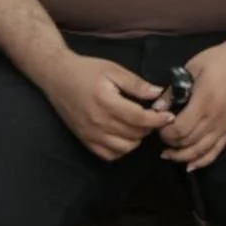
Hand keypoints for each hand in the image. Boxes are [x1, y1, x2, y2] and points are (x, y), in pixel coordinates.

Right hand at [40, 54, 173, 160]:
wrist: (56, 77)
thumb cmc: (86, 70)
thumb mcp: (113, 70)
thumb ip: (136, 84)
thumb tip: (158, 93)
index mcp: (106, 102)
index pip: (139, 118)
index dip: (158, 119)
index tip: (168, 116)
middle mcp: (98, 122)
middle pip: (134, 134)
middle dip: (149, 127)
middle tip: (153, 116)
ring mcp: (90, 134)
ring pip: (124, 148)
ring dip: (137, 139)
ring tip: (139, 125)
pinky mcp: (85, 140)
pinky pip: (109, 155)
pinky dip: (121, 149)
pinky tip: (124, 135)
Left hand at [162, 41, 225, 171]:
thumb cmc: (218, 60)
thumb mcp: (192, 68)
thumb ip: (174, 90)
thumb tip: (157, 108)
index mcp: (204, 101)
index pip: (180, 128)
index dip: (165, 132)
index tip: (157, 124)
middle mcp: (215, 118)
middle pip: (188, 142)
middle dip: (170, 143)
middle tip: (160, 136)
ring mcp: (225, 125)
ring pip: (201, 151)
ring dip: (182, 156)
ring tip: (168, 154)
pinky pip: (217, 151)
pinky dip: (203, 161)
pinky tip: (190, 165)